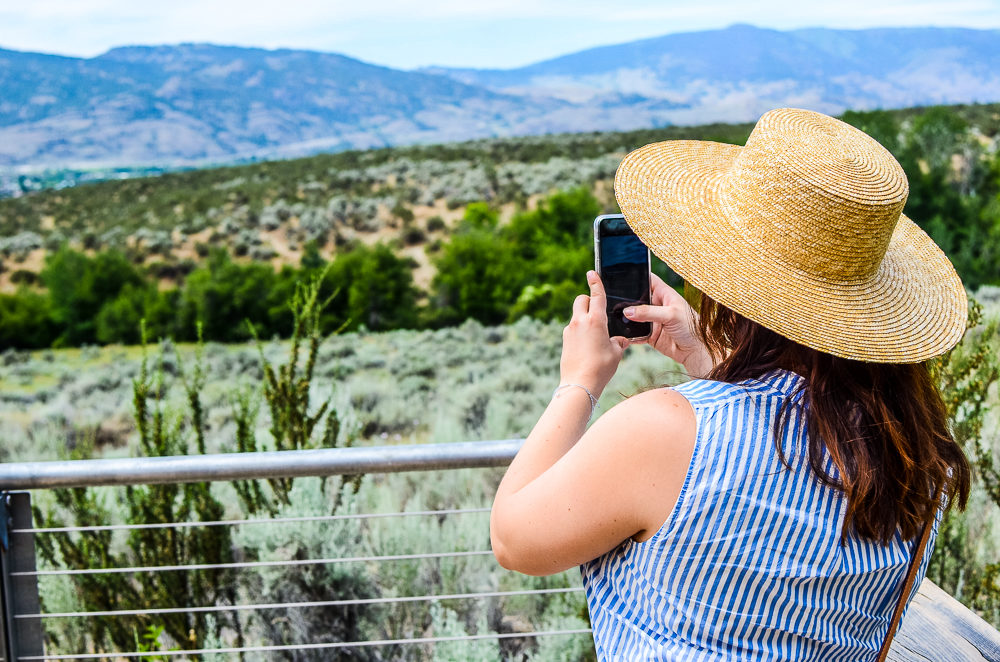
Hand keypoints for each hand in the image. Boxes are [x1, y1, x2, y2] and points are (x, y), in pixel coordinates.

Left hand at [560, 271, 628, 397]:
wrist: (579, 384)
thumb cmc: (600, 368)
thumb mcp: (616, 353)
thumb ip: (619, 342)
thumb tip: (620, 340)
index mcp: (595, 321)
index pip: (596, 295)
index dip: (596, 282)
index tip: (592, 272)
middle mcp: (580, 322)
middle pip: (581, 299)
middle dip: (588, 299)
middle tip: (598, 310)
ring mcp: (570, 330)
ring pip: (577, 315)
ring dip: (585, 317)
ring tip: (597, 334)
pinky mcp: (565, 340)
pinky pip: (573, 328)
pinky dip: (580, 330)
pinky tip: (588, 345)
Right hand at [623, 274, 714, 377]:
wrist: (696, 351)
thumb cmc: (692, 327)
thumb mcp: (670, 314)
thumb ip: (648, 312)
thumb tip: (628, 311)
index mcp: (665, 294)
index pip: (649, 280)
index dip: (637, 276)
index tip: (623, 277)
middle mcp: (657, 306)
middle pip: (638, 298)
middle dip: (627, 300)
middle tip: (614, 301)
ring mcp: (653, 320)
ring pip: (635, 316)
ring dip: (627, 318)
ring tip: (615, 318)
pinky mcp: (650, 334)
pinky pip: (636, 333)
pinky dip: (630, 334)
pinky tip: (624, 333)